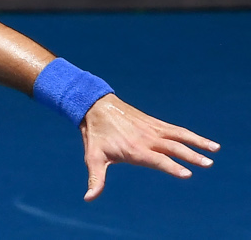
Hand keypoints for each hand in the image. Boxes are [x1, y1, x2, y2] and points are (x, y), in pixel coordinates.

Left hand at [79, 94, 219, 200]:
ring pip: (178, 135)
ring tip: (215, 149)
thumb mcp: (93, 158)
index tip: (187, 173)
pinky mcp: (154, 123)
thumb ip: (96, 179)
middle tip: (208, 163)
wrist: (96, 106)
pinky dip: (189, 135)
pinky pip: (175, 129)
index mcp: (134, 149)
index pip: (156, 160)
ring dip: (197, 142)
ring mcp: (152, 129)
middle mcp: (147, 139)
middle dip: (190, 156)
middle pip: (172, 148)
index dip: (171, 167)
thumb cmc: (96, 135)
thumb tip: (89, 198)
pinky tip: (202, 141)